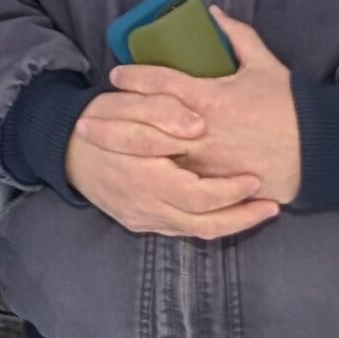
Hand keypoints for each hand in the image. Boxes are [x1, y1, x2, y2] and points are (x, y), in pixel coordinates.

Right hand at [65, 102, 278, 240]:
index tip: (256, 178)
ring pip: (196, 232)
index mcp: (144, 178)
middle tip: (272, 204)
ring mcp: (143, 218)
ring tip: (262, 211)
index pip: (197, 195)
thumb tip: (197, 124)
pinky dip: (210, 223)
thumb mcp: (126, 104)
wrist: (66, 148)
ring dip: (232, 224)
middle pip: (204, 224)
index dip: (230, 191)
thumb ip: (161, 110)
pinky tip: (231, 211)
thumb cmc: (101, 119)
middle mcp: (145, 207)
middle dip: (242, 216)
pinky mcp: (142, 222)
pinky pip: (183, 230)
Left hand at [100, 8, 301, 205]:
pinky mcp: (212, 187)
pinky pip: (175, 185)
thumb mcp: (264, 65)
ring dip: (125, 152)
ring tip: (100, 149)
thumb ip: (238, 37)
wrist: (317, 151)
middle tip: (87, 118)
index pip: (161, 84)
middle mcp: (200, 133)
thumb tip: (215, 13)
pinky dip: (152, 179)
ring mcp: (204, 164)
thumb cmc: (290, 107)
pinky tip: (132, 176)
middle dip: (113, 121)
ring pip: (154, 159)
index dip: (135, 78)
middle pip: (144, 126)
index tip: (116, 75)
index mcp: (209, 99)